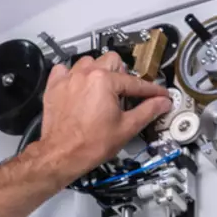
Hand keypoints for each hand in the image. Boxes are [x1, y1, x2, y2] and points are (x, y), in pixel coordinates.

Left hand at [34, 52, 169, 178]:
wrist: (62, 155)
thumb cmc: (89, 145)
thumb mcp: (126, 128)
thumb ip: (148, 111)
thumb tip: (162, 103)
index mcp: (105, 82)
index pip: (135, 82)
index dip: (152, 90)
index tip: (159, 95)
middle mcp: (85, 74)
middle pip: (112, 61)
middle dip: (123, 75)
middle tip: (127, 93)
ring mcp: (68, 79)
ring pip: (89, 62)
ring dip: (99, 72)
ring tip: (103, 90)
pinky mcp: (54, 86)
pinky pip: (64, 69)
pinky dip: (73, 75)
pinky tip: (80, 87)